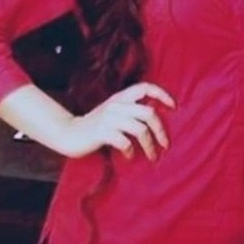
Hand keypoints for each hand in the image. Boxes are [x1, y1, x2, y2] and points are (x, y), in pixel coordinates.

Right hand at [59, 82, 175, 160]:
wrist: (69, 133)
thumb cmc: (95, 126)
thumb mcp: (113, 111)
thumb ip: (130, 110)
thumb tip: (155, 118)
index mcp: (120, 97)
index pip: (145, 87)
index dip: (162, 94)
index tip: (174, 106)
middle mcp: (116, 105)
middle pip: (149, 113)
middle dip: (161, 130)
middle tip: (165, 144)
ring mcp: (109, 118)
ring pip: (140, 129)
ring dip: (149, 146)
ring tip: (152, 156)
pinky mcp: (102, 132)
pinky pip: (125, 142)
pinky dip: (131, 152)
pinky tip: (129, 157)